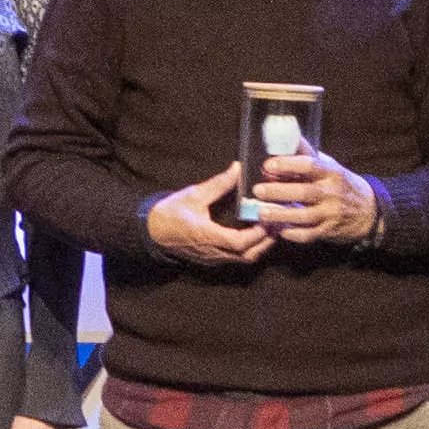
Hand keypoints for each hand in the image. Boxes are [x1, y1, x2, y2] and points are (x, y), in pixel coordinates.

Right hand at [147, 172, 274, 266]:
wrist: (151, 232)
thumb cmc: (170, 213)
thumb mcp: (193, 195)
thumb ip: (218, 184)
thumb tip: (238, 169)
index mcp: (207, 236)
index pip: (239, 242)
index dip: (257, 233)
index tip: (268, 218)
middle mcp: (213, 251)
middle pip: (247, 255)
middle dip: (266, 241)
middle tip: (277, 223)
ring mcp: (213, 258)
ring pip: (244, 259)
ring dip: (260, 246)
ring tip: (270, 229)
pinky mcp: (212, 259)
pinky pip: (236, 258)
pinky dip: (250, 248)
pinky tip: (255, 235)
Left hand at [248, 145, 381, 247]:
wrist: (368, 211)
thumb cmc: (340, 183)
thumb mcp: (328, 165)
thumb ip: (306, 154)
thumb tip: (285, 135)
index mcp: (332, 173)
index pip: (310, 166)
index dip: (288, 164)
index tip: (268, 165)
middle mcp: (332, 193)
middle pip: (305, 192)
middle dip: (279, 192)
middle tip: (257, 190)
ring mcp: (331, 214)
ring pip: (305, 216)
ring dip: (281, 215)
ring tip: (261, 212)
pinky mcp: (328, 231)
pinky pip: (309, 234)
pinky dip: (293, 233)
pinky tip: (278, 230)